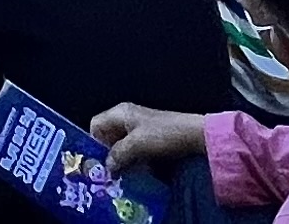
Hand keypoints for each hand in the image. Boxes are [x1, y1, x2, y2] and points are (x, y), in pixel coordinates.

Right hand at [88, 103, 209, 170]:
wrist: (195, 135)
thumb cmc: (164, 134)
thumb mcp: (137, 144)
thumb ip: (118, 154)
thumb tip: (107, 166)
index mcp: (121, 113)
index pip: (96, 125)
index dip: (93, 142)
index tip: (97, 160)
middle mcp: (127, 119)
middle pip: (108, 137)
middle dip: (108, 154)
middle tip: (109, 172)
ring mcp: (140, 129)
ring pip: (121, 146)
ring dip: (122, 160)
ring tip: (124, 174)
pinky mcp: (150, 139)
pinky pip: (134, 151)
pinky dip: (134, 160)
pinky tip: (138, 171)